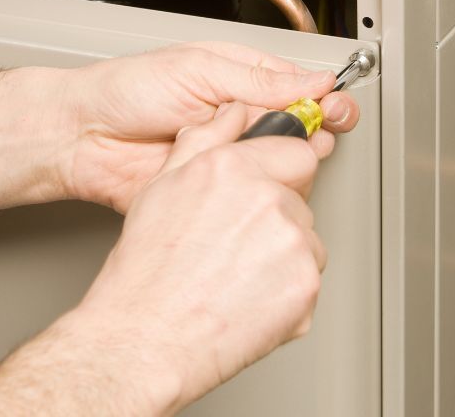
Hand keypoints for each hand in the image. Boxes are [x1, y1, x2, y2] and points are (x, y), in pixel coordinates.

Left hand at [56, 42, 359, 212]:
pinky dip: (261, 191)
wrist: (83, 137)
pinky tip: (261, 180)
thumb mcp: (198, 71)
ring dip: (291, 160)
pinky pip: (250, 195)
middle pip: (299, 127)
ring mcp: (230, 156)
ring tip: (285, 152)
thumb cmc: (127, 91)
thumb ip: (258, 81)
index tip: (336, 108)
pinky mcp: (216, 190)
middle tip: (320, 131)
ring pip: (280, 164)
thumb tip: (312, 79)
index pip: (299, 87)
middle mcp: (239, 118)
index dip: (324, 98)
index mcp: (240, 80)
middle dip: (317, 129)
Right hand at [70, 102, 328, 412]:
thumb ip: (205, 139)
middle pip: (300, 201)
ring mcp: (293, 243)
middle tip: (234, 248)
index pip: (296, 152)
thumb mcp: (162, 187)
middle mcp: (268, 199)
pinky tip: (248, 300)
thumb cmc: (146, 274)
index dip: (281, 174)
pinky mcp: (306, 285)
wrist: (146, 339)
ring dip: (283, 258)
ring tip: (235, 278)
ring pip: (307, 242)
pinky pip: (308, 281)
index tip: (268, 193)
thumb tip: (231, 113)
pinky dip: (287, 294)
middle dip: (277, 220)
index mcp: (233, 169)